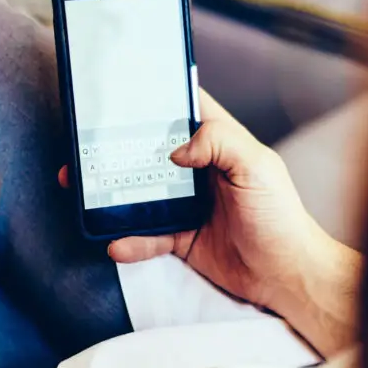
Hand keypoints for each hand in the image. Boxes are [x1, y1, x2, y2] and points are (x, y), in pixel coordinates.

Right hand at [59, 91, 360, 353]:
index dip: (158, 98)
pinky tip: (115, 243)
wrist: (285, 276)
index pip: (186, 109)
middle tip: (85, 145)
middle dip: (118, 148)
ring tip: (81, 189)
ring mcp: (188, 205)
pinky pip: (147, 237)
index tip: (121, 92)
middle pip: (152, 151)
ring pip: (141, 193)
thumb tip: (175, 150)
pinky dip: (130, 241)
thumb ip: (220, 143)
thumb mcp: (256, 168)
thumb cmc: (280, 217)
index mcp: (220, 143)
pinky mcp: (181, 238)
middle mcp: (201, 170)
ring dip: (112, 193)